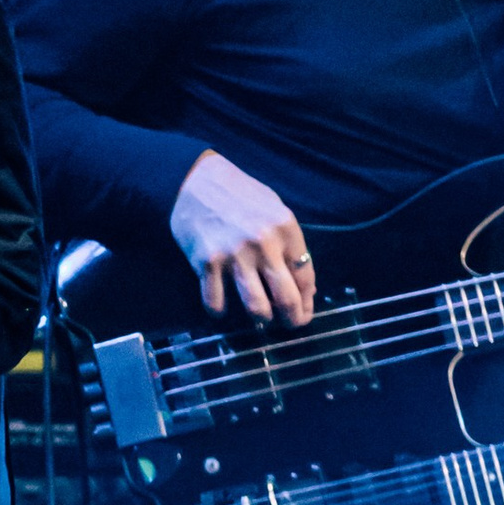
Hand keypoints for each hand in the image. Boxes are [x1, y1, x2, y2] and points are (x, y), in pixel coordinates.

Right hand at [170, 149, 315, 324]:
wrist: (196, 180)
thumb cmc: (240, 194)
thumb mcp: (274, 209)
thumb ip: (288, 243)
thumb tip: (300, 283)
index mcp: (286, 228)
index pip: (305, 277)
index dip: (307, 301)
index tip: (303, 311)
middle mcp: (264, 244)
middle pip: (286, 299)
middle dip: (291, 320)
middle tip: (288, 324)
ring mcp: (234, 255)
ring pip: (257, 308)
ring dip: (261, 319)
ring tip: (260, 318)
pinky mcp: (206, 263)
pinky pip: (217, 303)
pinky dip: (221, 311)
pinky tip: (222, 306)